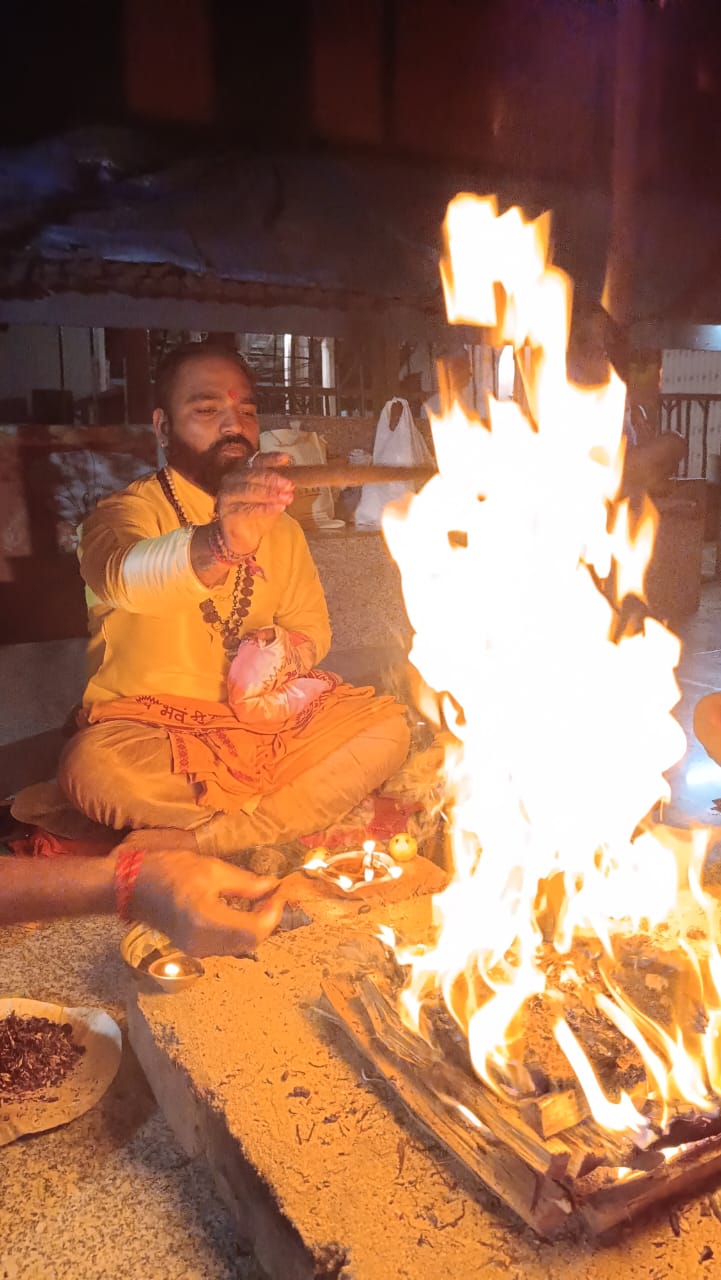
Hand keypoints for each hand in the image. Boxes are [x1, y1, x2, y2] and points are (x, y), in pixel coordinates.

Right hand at [132, 850, 282, 956]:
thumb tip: (272, 887)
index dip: (273, 914)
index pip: (255, 930)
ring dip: (255, 926)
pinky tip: (241, 911)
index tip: (279, 894)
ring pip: (240, 945)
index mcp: (207, 921)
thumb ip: (245, 882)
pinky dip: (240, 930)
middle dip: (267, 920)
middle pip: (250, 941)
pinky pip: (226, 945)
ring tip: (259, 901)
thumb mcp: (211, 869)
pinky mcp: (193, 950)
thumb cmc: (169, 871)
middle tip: (272, 896)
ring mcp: (197, 950)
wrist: (131, 888)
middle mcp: (203, 943)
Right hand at [216, 452, 293, 554]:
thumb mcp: (271, 499)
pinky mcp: (227, 512)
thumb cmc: (256, 515)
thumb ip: (278, 489)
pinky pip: (248, 508)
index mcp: (242, 472)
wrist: (242, 539)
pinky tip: (279, 508)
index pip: (256, 462)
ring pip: (249, 490)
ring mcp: (227, 496)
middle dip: (272, 479)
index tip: (286, 458)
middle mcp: (231, 480)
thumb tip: (290, 483)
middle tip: (289, 484)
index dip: (271, 459)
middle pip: (252, 475)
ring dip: (270, 493)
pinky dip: (265, 508)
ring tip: (287, 497)